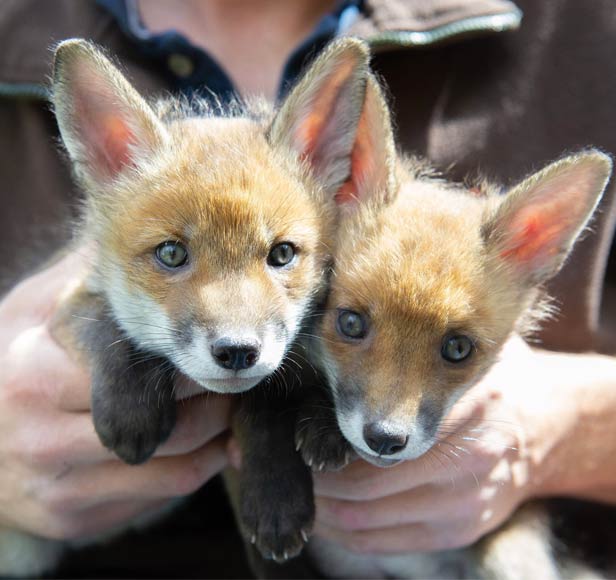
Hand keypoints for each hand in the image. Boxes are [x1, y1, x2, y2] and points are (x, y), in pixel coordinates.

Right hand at [0, 250, 230, 539]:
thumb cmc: (23, 366)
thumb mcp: (37, 312)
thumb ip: (84, 276)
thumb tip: (130, 221)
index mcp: (36, 368)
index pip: (132, 363)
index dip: (183, 355)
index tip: (207, 341)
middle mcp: (40, 430)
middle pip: (167, 415)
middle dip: (212, 393)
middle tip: (229, 373)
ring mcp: (55, 480)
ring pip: (174, 458)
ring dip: (217, 430)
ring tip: (227, 404)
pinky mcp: (71, 516)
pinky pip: (163, 492)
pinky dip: (202, 464)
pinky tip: (213, 442)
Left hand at [312, 335, 615, 554]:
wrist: (548, 424)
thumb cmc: (490, 376)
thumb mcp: (462, 347)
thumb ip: (415, 342)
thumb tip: (345, 324)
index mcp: (467, 403)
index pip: (379, 433)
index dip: (323, 439)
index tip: (288, 432)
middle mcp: (469, 457)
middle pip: (364, 485)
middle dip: (311, 480)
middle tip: (275, 462)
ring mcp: (466, 501)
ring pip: (366, 521)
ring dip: (320, 509)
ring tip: (292, 486)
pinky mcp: (460, 528)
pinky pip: (385, 542)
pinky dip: (345, 531)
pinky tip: (325, 509)